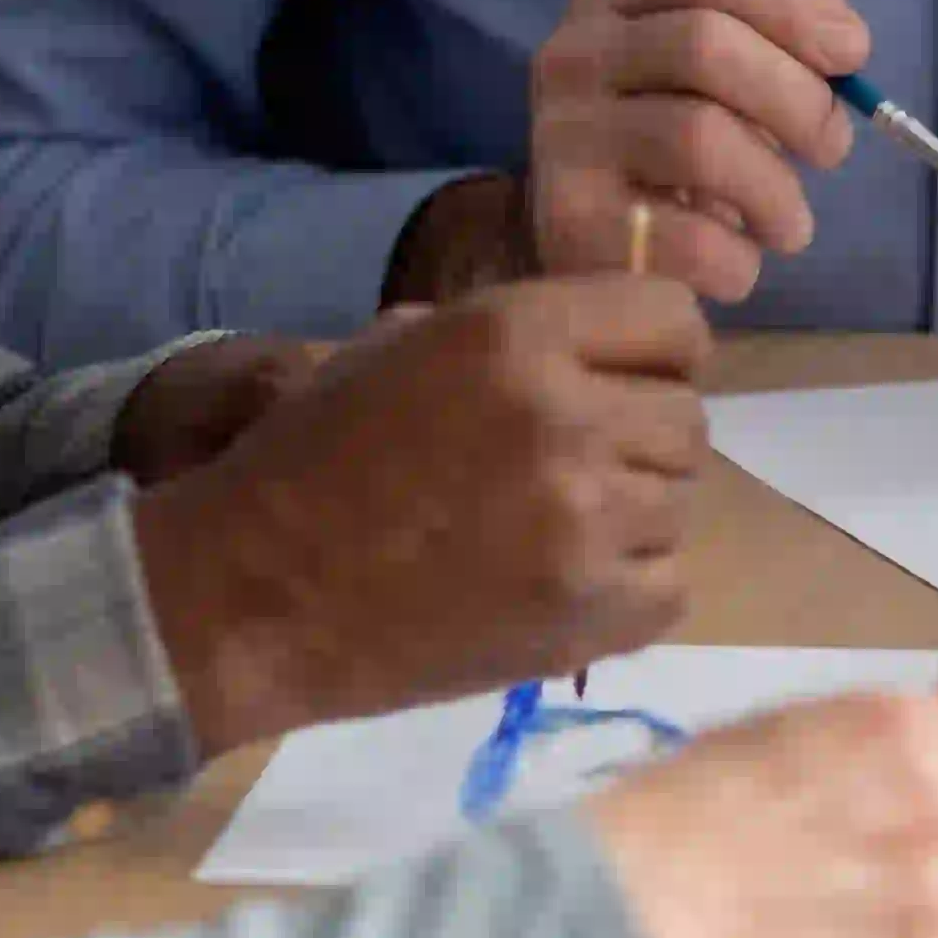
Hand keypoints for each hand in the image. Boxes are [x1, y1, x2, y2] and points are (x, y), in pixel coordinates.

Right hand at [130, 274, 716, 748]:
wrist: (251, 598)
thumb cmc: (311, 460)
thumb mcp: (400, 348)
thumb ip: (518, 333)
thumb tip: (607, 345)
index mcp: (517, 334)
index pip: (676, 321)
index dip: (653, 352)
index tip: (619, 381)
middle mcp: (567, 417)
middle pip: (687, 417)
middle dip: (637, 438)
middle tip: (564, 470)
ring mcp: (586, 523)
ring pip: (681, 502)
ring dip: (630, 515)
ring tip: (546, 531)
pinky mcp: (591, 615)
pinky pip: (670, 586)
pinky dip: (629, 591)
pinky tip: (557, 585)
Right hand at [519, 0, 873, 295]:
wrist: (591, 265)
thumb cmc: (668, 159)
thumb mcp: (711, 88)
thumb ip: (770, 53)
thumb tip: (844, 45)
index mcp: (609, 4)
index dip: (789, 2)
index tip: (853, 51)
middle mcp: (573, 58)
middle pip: (703, 43)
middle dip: (796, 96)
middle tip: (832, 147)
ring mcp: (564, 139)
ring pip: (698, 137)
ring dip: (775, 189)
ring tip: (792, 225)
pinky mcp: (571, 225)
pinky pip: (689, 235)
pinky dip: (739, 256)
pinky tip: (741, 261)